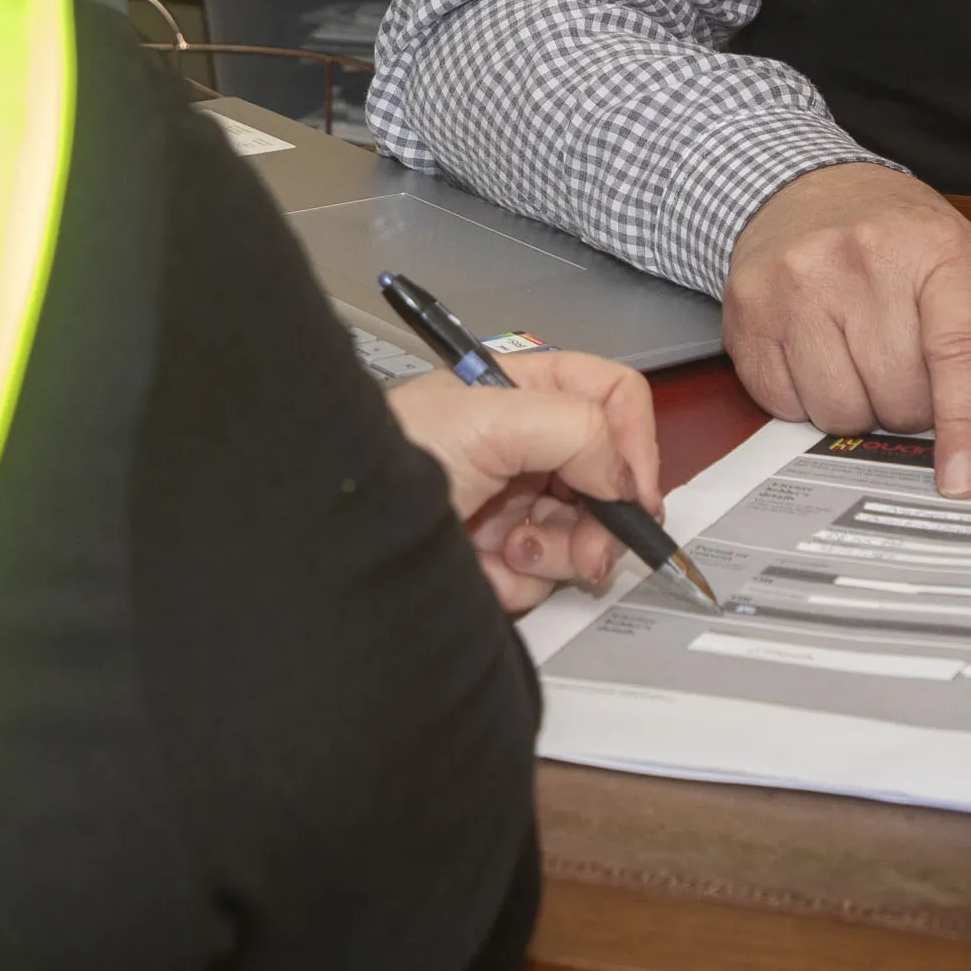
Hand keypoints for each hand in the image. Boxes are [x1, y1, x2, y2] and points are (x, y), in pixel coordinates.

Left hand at [386, 348, 665, 614]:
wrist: (335, 531)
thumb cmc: (388, 455)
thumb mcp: (489, 420)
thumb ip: (576, 429)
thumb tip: (623, 475)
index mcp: (525, 390)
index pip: (612, 398)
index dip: (636, 443)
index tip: (635, 493)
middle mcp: (525, 443)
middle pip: (607, 478)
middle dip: (599, 518)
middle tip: (589, 548)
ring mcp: (514, 501)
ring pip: (583, 535)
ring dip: (556, 552)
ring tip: (512, 550)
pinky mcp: (499, 555)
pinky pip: (545, 576)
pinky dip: (522, 580)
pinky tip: (487, 569)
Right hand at [724, 164, 970, 494]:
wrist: (805, 188)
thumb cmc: (906, 247)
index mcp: (938, 252)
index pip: (959, 353)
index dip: (964, 425)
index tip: (964, 480)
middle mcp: (863, 260)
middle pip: (901, 398)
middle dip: (912, 407)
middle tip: (907, 365)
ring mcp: (797, 282)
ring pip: (841, 411)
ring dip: (859, 409)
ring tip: (860, 357)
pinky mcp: (748, 311)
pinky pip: (786, 406)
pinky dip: (808, 402)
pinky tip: (817, 356)